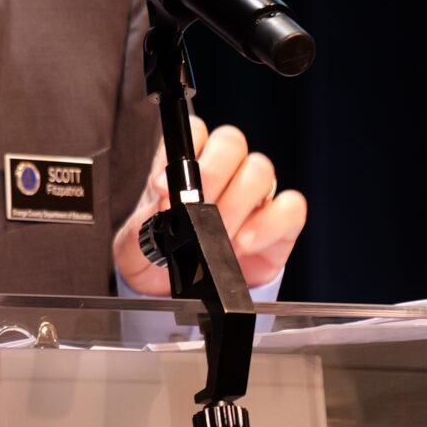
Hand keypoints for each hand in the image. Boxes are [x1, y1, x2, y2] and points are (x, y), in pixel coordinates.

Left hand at [113, 118, 306, 295]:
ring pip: (261, 170)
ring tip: (217, 234)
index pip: (194, 131)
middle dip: (213, 172)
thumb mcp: (135, 243)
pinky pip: (290, 207)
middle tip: (195, 206)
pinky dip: (268, 224)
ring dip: (236, 204)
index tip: (163, 185)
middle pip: (232, 142)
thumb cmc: (156, 259)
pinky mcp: (279, 223)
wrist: (175, 295)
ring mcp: (254, 196)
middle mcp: (223, 172)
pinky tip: (243, 243)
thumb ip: (145, 221)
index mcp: (185, 166)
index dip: (184, 149)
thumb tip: (165, 202)